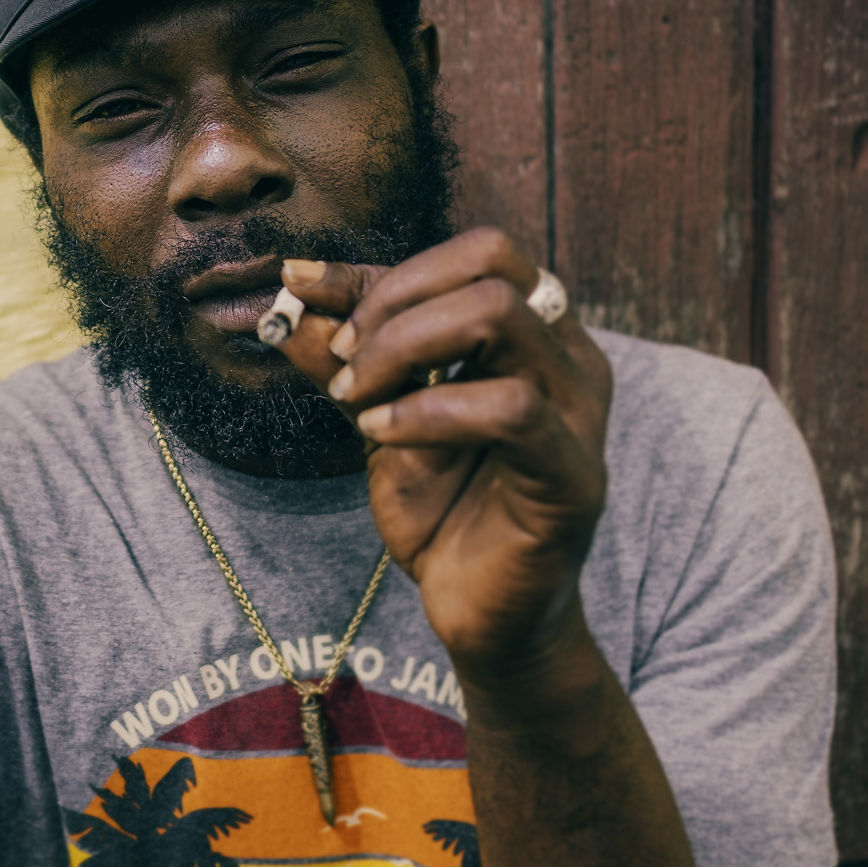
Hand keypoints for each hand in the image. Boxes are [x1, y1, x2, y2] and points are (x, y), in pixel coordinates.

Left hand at [273, 228, 613, 683]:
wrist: (477, 612)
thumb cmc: (442, 508)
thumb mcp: (376, 414)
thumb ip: (341, 353)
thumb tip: (288, 285)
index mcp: (534, 331)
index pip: (470, 254)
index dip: (381, 268)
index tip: (304, 290)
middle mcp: (568, 356)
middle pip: (491, 262)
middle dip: (393, 303)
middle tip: (343, 364)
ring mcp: (579, 412)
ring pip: (499, 315)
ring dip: (403, 348)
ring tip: (357, 400)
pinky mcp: (573, 473)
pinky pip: (509, 408)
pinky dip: (428, 410)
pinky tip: (381, 434)